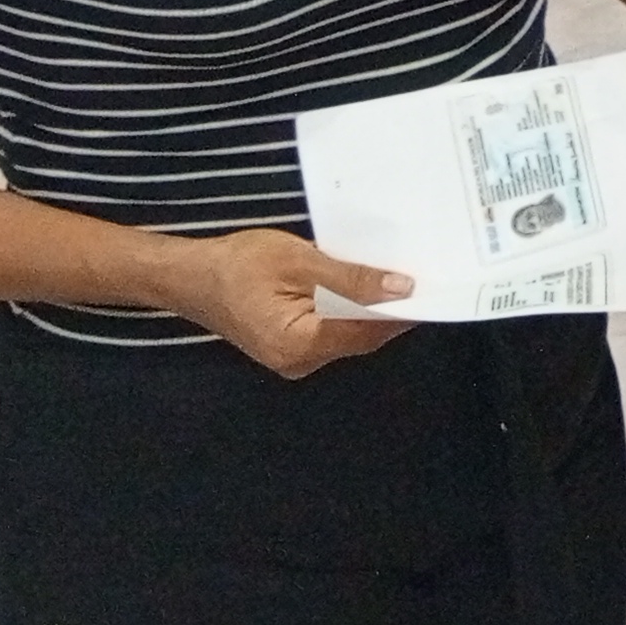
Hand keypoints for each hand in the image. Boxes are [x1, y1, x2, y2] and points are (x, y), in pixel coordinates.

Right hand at [156, 227, 413, 379]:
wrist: (188, 277)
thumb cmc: (237, 264)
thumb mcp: (300, 261)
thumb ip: (352, 280)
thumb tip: (402, 288)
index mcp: (298, 344)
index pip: (368, 330)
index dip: (404, 310)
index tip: (437, 288)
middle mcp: (299, 362)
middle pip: (363, 337)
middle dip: (394, 310)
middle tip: (428, 278)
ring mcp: (295, 360)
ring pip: (352, 336)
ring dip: (376, 311)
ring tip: (403, 278)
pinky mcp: (292, 349)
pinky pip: (335, 333)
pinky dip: (354, 313)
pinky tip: (369, 290)